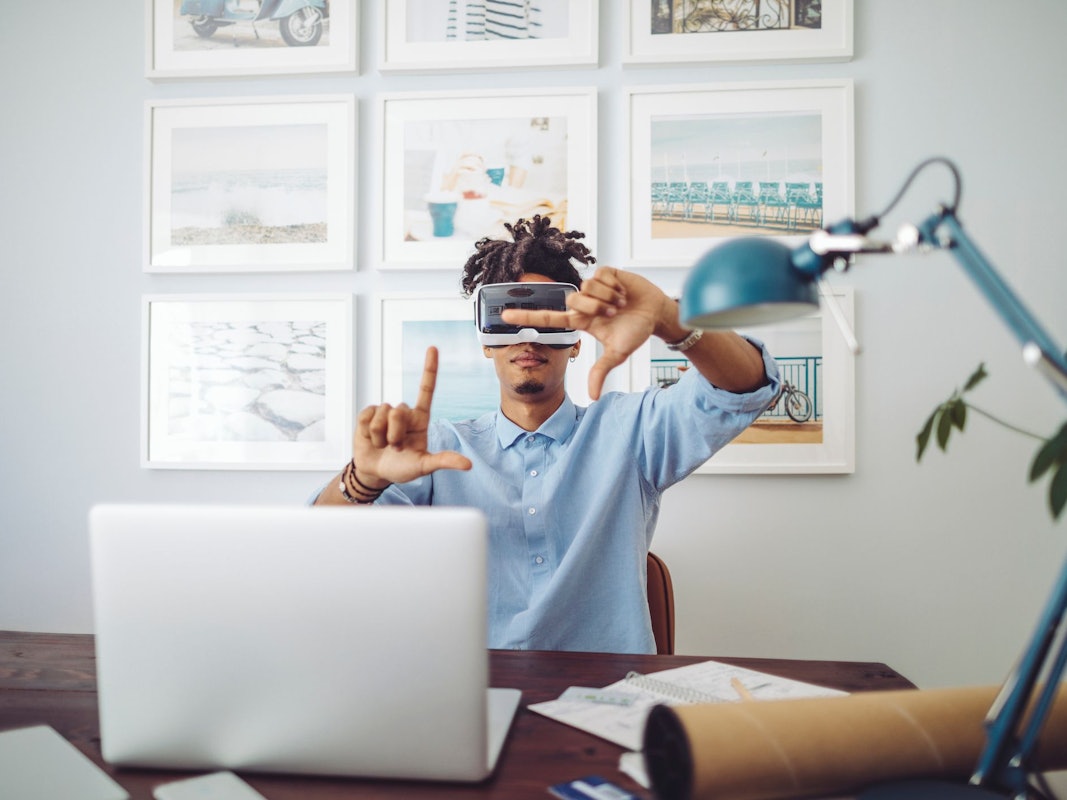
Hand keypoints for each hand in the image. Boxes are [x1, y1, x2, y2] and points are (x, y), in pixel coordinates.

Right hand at [352, 347, 471, 485]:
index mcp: (420, 418)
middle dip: (395, 434)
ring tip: (383, 444)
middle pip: (399, 410)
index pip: (426, 389)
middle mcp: (404, 412)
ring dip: (381, 436)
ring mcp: (384, 412)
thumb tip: (468, 464)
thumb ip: (444, 461)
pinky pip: (367, 416)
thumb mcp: (424, 466)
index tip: (433, 348)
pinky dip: (368, 432)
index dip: (429, 368)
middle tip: (396, 447)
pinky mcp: (367, 414)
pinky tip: (370, 439)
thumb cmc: (402, 468)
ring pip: (382, 415)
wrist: (376, 472)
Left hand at [501, 267, 673, 399]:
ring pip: (587, 288)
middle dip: (595, 308)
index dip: (527, 317)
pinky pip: (600, 277)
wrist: (657, 314)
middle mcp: (584, 303)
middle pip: (572, 300)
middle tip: (614, 314)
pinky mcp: (606, 273)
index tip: (504, 316)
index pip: (549, 318)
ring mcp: (594, 288)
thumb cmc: (636, 332)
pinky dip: (614, 286)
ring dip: (607, 298)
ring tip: (621, 303)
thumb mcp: (617, 353)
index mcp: (581, 321)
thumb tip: (593, 397)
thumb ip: (601, 371)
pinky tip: (623, 291)